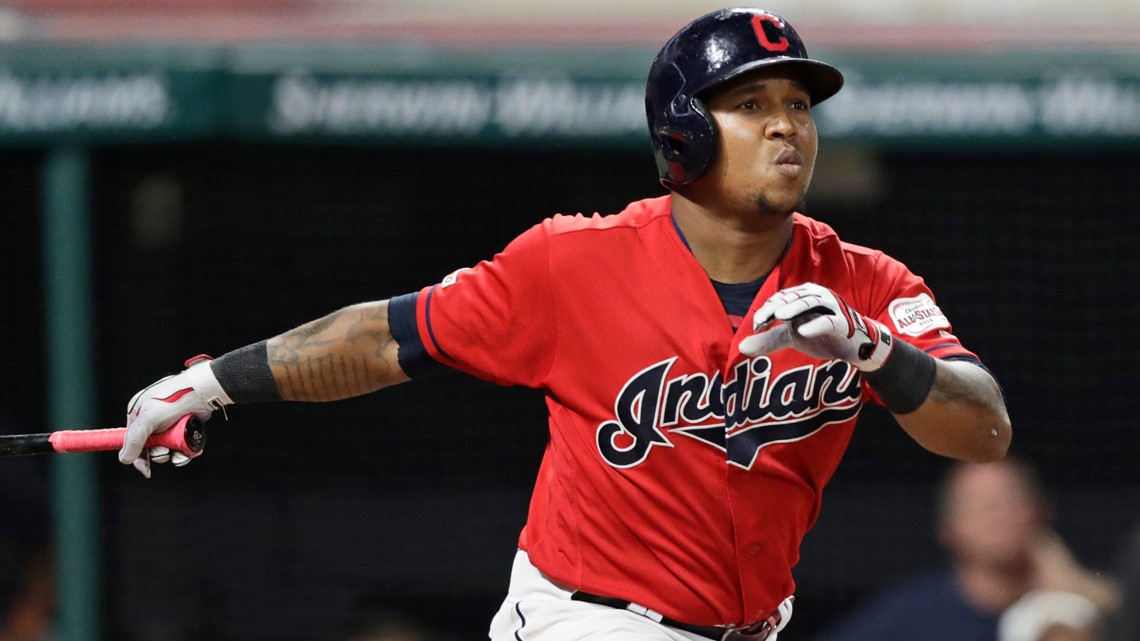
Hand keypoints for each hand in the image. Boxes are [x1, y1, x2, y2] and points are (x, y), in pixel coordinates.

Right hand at [120, 356, 231, 476]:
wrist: (203, 392)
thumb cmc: (174, 400)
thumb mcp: (149, 419)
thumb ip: (135, 440)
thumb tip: (124, 459)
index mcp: (138, 414)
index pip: (132, 441)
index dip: (138, 457)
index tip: (146, 469)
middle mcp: (153, 419)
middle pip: (152, 447)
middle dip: (160, 454)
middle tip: (166, 452)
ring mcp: (170, 424)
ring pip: (169, 448)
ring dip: (175, 455)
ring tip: (182, 452)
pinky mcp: (185, 427)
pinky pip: (183, 446)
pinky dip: (187, 451)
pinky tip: (192, 451)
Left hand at [738, 283, 893, 371]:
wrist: (854, 346)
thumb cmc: (821, 335)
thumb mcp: (792, 337)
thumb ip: (768, 340)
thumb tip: (741, 348)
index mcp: (803, 296)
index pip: (780, 298)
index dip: (766, 310)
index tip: (756, 326)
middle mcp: (817, 296)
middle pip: (793, 297)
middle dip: (775, 307)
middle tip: (761, 321)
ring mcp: (832, 307)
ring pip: (811, 302)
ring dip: (795, 307)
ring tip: (780, 315)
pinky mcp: (844, 323)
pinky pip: (830, 321)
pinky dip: (818, 324)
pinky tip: (804, 331)